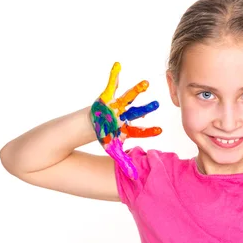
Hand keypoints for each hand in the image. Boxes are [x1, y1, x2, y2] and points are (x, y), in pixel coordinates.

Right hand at [90, 62, 160, 179]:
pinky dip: (114, 75)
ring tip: (146, 83)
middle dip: (145, 109)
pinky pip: (110, 85)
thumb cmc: (101, 138)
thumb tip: (135, 177)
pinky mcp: (104, 98)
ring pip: (127, 98)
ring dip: (136, 91)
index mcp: (125, 128)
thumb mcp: (112, 151)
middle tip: (158, 105)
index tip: (160, 130)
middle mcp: (122, 116)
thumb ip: (124, 162)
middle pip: (135, 112)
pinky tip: (118, 65)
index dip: (148, 130)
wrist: (81, 129)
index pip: (139, 130)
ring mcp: (114, 107)